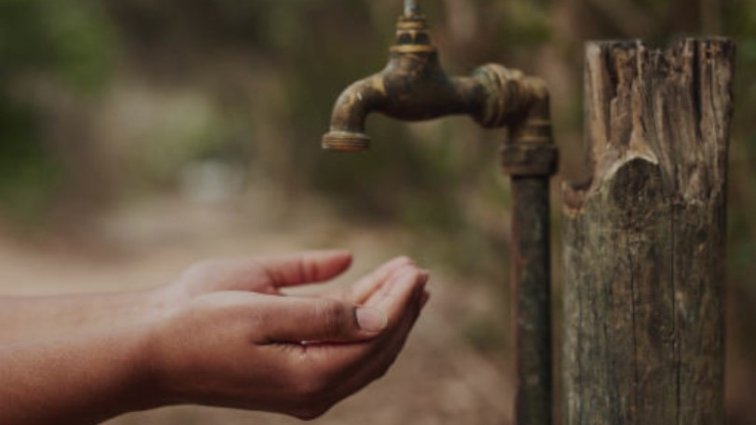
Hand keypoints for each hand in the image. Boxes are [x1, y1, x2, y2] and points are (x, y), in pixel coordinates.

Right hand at [147, 255, 428, 418]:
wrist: (152, 347)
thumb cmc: (199, 323)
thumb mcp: (259, 309)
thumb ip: (320, 312)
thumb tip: (372, 313)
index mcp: (309, 376)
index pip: (374, 337)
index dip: (399, 302)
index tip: (415, 269)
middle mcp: (314, 390)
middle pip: (377, 348)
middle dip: (401, 308)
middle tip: (417, 270)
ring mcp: (304, 388)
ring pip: (362, 350)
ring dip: (385, 313)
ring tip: (402, 278)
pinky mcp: (293, 375)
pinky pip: (339, 348)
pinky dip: (358, 320)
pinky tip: (367, 292)